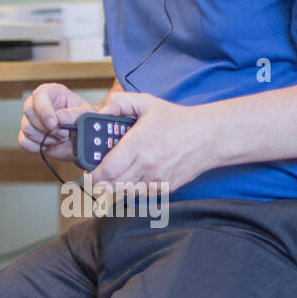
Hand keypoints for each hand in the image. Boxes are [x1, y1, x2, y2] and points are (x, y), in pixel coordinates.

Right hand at [18, 82, 97, 161]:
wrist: (84, 138)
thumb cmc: (84, 120)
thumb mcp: (85, 114)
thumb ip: (71, 115)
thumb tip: (57, 118)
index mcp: (53, 93)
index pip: (40, 95)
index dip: (44, 109)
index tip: (53, 123)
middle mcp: (40, 104)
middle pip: (29, 111)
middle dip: (47, 128)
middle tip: (64, 133)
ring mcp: (33, 120)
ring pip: (27, 128)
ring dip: (45, 138)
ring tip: (60, 138)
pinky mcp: (30, 136)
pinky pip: (24, 142)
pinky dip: (37, 146)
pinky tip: (49, 144)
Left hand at [86, 90, 211, 193]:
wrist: (207, 137)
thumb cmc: (178, 121)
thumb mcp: (147, 102)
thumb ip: (120, 102)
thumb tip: (101, 111)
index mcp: (138, 145)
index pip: (107, 169)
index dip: (93, 174)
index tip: (89, 172)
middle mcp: (146, 165)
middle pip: (112, 185)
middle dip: (102, 181)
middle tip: (98, 175)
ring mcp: (156, 179)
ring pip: (125, 192)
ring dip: (116, 186)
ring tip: (116, 175)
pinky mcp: (165, 188)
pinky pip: (141, 194)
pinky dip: (134, 189)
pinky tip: (135, 176)